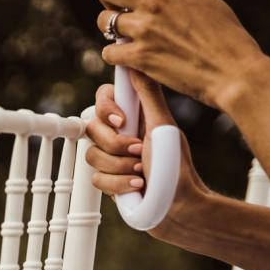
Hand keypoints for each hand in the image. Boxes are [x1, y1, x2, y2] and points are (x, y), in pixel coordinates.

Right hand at [85, 76, 206, 220]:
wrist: (178, 205)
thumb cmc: (175, 165)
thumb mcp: (163, 125)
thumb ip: (147, 94)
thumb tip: (136, 63)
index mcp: (132, 116)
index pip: (102, 99)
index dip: (105, 108)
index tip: (122, 120)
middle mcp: (119, 135)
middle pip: (91, 128)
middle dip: (115, 144)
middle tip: (138, 152)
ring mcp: (112, 159)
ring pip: (90, 156)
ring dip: (118, 166)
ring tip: (140, 172)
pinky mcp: (108, 180)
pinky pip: (95, 179)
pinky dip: (117, 184)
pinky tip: (137, 186)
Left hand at [96, 0, 268, 110]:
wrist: (233, 71)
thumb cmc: (225, 34)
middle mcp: (155, 1)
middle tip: (116, 9)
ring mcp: (146, 29)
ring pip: (104, 21)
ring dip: (110, 28)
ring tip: (125, 34)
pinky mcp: (141, 57)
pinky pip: (109, 52)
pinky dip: (114, 55)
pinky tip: (127, 56)